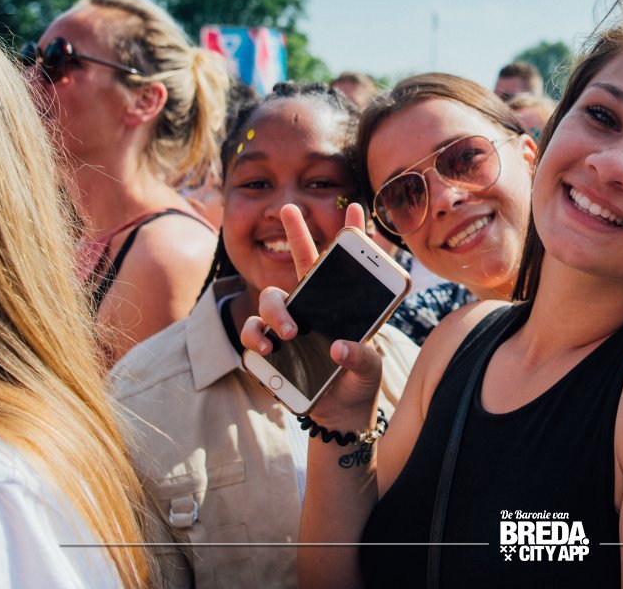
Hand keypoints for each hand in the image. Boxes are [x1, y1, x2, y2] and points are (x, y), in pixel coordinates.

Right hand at [239, 203, 384, 426]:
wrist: (340, 416)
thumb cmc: (358, 384)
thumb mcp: (369, 369)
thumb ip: (361, 357)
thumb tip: (339, 348)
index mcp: (342, 304)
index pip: (344, 265)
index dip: (350, 234)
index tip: (355, 206)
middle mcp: (313, 308)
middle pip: (300, 263)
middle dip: (295, 232)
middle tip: (288, 207)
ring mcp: (288, 326)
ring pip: (271, 298)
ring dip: (276, 310)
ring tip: (289, 331)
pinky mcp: (270, 349)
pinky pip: (252, 333)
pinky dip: (255, 338)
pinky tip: (268, 349)